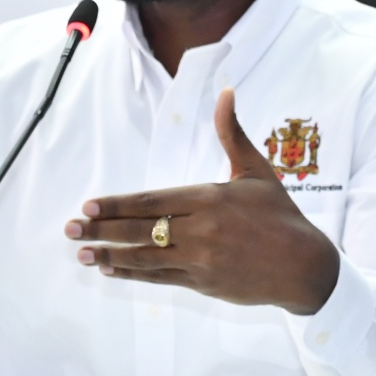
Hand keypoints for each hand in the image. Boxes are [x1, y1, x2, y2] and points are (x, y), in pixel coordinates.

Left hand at [65, 88, 339, 314]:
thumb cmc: (280, 214)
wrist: (304, 266)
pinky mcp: (203, 284)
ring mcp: (201, 260)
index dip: (118, 204)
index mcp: (210, 199)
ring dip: (110, 255)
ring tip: (82, 252)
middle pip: (142, 230)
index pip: (153, 201)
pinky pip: (160, 278)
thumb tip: (226, 92)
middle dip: (103, 228)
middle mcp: (201, 231)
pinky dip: (133, 274)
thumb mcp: (256, 170)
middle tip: (71, 228)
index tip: (90, 203)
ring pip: (146, 258)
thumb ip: (232, 133)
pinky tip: (112, 269)